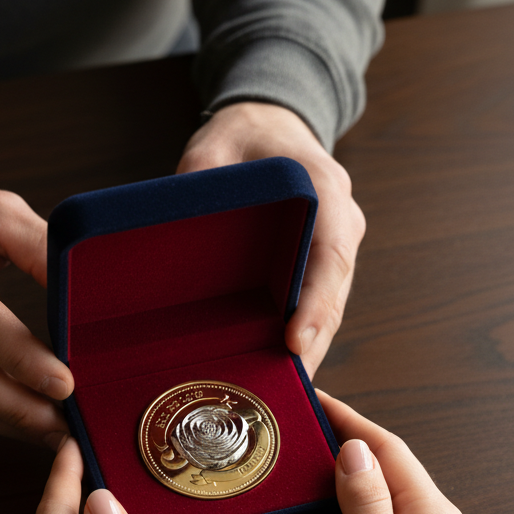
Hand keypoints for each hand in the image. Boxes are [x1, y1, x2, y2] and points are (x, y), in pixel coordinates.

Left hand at [178, 103, 364, 375]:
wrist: (272, 123)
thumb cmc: (244, 135)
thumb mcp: (212, 147)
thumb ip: (198, 184)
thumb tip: (171, 230)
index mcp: (323, 189)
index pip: (330, 253)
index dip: (315, 302)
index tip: (296, 341)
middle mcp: (342, 220)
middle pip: (334, 292)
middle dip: (314, 341)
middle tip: (289, 387)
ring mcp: (337, 243)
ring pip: (330, 304)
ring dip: (311, 345)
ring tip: (284, 390)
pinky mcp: (323, 260)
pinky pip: (318, 300)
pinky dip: (304, 332)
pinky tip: (278, 365)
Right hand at [303, 392, 513, 513]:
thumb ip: (364, 504)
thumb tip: (353, 451)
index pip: (388, 450)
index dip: (349, 421)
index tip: (315, 400)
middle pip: (383, 472)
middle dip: (340, 448)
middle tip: (296, 432)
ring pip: (374, 506)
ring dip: (336, 487)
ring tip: (294, 470)